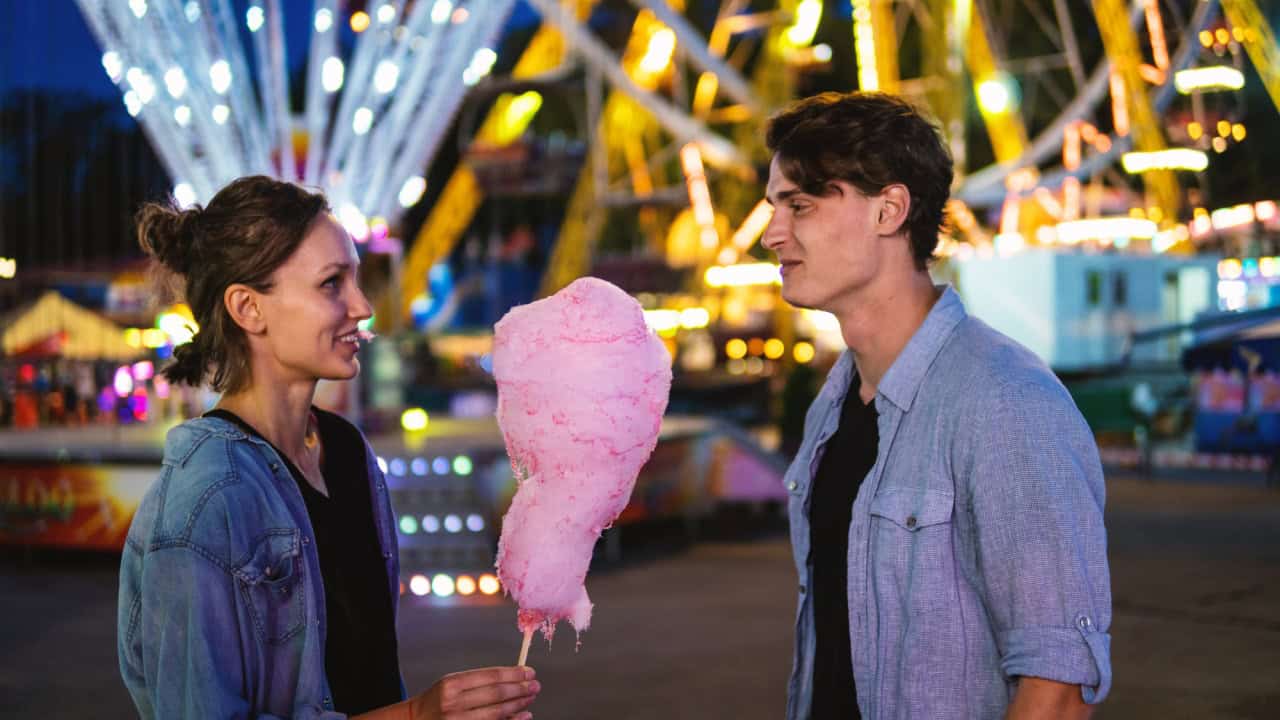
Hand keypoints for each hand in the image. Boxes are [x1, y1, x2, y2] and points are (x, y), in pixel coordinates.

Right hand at [408, 666, 539, 719]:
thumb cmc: (438, 701)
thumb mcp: (452, 683)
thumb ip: (479, 681)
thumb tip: (513, 677)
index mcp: (452, 684)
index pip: (490, 677)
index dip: (514, 674)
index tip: (529, 672)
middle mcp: (454, 703)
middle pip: (496, 695)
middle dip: (520, 689)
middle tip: (535, 685)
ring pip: (497, 713)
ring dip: (519, 705)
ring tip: (530, 698)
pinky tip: (523, 715)